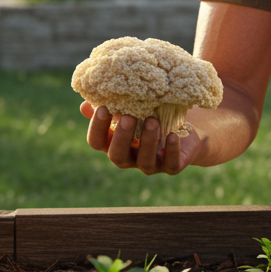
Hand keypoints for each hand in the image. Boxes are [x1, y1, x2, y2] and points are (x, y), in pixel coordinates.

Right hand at [80, 101, 199, 175]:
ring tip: (152, 120)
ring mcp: (150, 164)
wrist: (184, 126)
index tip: (103, 108)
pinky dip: (171, 151)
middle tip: (128, 117)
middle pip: (117, 156)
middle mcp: (129, 157)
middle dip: (121, 138)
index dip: (97, 128)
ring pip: (144, 162)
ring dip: (147, 141)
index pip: (97, 142)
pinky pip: (171, 165)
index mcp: (114, 143)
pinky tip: (172, 136)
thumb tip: (86, 104)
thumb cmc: (150, 113)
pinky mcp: (172, 166)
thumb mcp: (131, 107)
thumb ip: (110, 106)